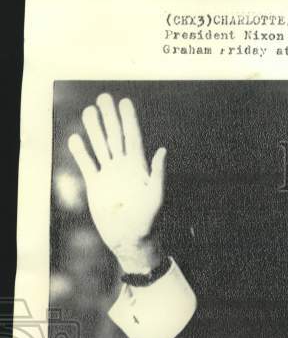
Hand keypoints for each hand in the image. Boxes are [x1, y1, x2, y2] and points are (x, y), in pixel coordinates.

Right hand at [67, 94, 165, 273]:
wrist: (130, 240)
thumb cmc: (148, 221)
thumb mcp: (156, 197)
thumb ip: (158, 173)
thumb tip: (162, 149)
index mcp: (139, 168)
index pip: (133, 138)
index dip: (129, 120)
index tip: (124, 102)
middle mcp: (124, 167)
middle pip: (115, 136)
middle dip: (110, 117)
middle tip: (103, 97)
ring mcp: (109, 175)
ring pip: (100, 146)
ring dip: (94, 129)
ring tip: (89, 111)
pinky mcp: (96, 185)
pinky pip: (87, 164)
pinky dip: (81, 152)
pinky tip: (76, 138)